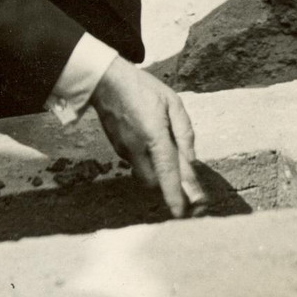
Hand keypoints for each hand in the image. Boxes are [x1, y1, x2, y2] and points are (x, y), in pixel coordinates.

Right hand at [90, 55, 205, 217]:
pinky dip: (147, 161)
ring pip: (145, 174)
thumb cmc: (143, 89)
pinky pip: (137, 163)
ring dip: (157, 172)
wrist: (106, 82)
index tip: (181, 214)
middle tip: (182, 175)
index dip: (174, 195)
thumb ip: (184, 133)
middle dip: (168, 183)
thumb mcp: (172, 103)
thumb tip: (190, 160)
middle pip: (155, 182)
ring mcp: (124, 150)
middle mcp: (137, 148)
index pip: (166, 171)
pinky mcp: (118, 149)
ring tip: (163, 148)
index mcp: (154, 135)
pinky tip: (149, 140)